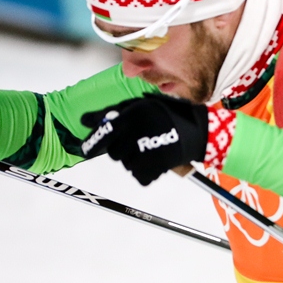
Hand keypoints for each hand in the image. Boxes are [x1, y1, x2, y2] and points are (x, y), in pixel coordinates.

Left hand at [80, 94, 207, 185]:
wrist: (198, 130)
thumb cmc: (168, 115)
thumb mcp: (140, 106)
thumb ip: (112, 114)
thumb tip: (84, 120)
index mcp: (133, 115)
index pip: (105, 132)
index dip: (92, 142)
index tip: (84, 149)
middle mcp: (137, 132)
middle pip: (114, 153)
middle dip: (121, 150)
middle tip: (134, 144)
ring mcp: (147, 151)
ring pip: (127, 164)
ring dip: (134, 160)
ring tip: (148, 150)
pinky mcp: (157, 165)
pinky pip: (140, 176)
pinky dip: (145, 172)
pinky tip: (153, 161)